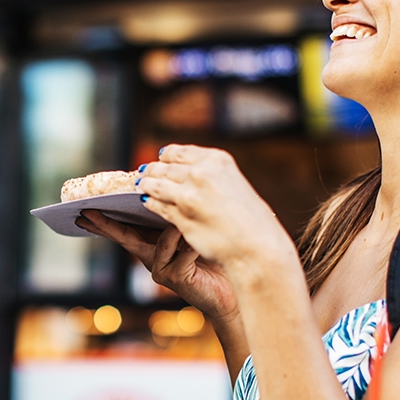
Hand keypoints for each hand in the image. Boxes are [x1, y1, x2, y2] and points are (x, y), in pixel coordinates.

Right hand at [76, 211, 237, 322]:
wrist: (235, 282)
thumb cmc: (215, 253)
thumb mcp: (192, 229)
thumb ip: (176, 214)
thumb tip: (166, 184)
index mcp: (152, 244)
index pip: (124, 229)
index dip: (104, 221)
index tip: (83, 210)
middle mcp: (152, 258)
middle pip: (125, 238)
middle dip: (106, 225)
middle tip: (88, 213)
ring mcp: (162, 269)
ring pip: (157, 244)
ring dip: (167, 228)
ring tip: (174, 210)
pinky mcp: (177, 278)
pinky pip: (179, 255)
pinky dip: (188, 244)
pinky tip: (197, 239)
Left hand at [135, 145, 292, 265]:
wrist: (257, 247)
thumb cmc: (252, 220)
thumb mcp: (235, 183)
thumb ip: (212, 174)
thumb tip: (190, 171)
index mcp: (217, 160)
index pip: (180, 151)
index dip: (167, 155)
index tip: (160, 158)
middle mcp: (201, 173)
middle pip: (164, 167)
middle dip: (153, 170)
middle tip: (144, 172)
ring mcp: (188, 195)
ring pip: (156, 185)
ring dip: (147, 185)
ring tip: (142, 186)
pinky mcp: (180, 216)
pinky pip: (157, 205)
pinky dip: (150, 202)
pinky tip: (147, 202)